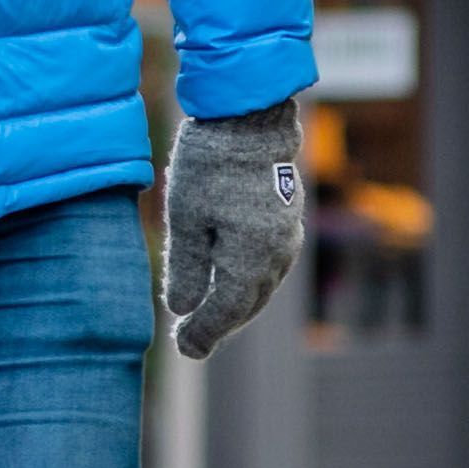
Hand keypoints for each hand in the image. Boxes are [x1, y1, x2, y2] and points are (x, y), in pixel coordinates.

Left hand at [161, 112, 302, 361]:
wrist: (249, 118)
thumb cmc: (210, 165)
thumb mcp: (187, 218)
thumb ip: (187, 269)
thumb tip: (182, 310)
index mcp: (251, 260)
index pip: (226, 312)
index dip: (203, 334)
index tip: (183, 348)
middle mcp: (276, 257)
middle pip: (247, 306)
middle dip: (218, 326)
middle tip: (189, 341)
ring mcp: (286, 241)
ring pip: (260, 289)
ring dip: (234, 307)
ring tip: (205, 319)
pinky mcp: (286, 224)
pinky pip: (267, 269)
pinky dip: (246, 284)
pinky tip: (228, 284)